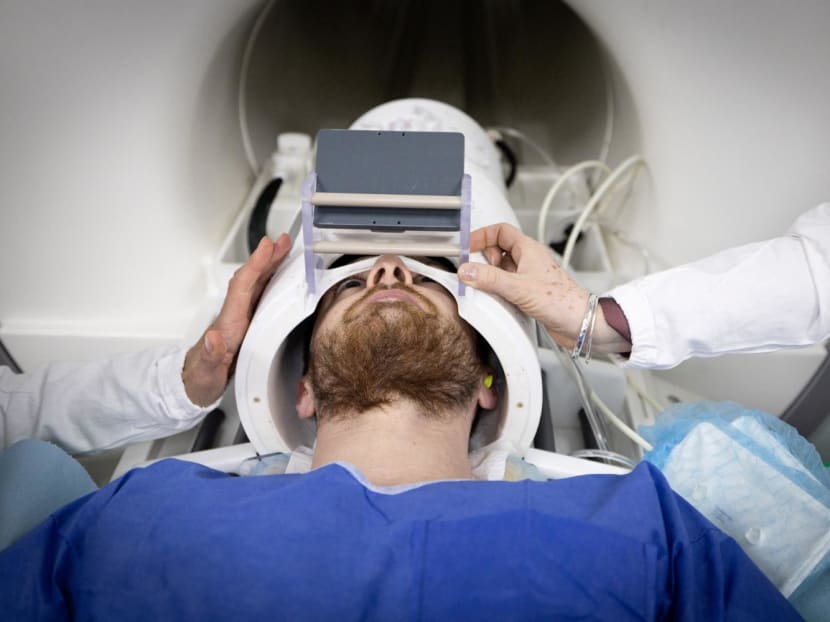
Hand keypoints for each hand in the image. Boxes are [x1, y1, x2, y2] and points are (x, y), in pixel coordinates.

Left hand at [183, 234, 291, 405]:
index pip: (242, 287)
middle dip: (267, 258)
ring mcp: (240, 318)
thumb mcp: (206, 373)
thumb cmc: (201, 378)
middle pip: (251, 280)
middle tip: (283, 241)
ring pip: (256, 285)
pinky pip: (259, 296)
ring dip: (270, 266)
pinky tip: (280, 278)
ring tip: (285, 250)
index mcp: (229, 324)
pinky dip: (270, 282)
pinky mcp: (245, 323)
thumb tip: (214, 338)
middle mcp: (234, 316)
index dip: (256, 265)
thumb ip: (211, 356)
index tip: (267, 247)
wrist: (193, 384)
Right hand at [457, 223, 627, 352]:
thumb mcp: (518, 288)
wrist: (580, 323)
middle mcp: (528, 260)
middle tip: (475, 271)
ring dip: (490, 275)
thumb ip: (490, 278)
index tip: (466, 247)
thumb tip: (466, 270)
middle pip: (498, 249)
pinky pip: (507, 284)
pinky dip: (497, 289)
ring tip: (485, 286)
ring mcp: (528, 276)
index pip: (500, 231)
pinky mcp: (529, 292)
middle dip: (484, 258)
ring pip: (502, 268)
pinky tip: (495, 299)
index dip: (481, 236)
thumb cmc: (561, 301)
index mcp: (528, 249)